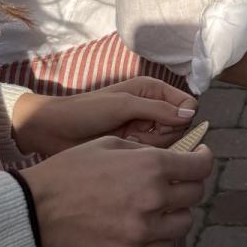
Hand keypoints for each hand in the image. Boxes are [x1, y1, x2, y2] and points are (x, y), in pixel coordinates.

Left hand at [11, 79, 194, 155]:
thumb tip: (190, 114)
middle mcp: (152, 109)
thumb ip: (157, 109)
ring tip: (126, 139)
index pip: (186, 104)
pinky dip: (141, 154)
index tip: (161, 124)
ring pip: (168, 143)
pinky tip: (124, 150)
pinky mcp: (135, 148)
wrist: (56, 131)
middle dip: (161, 133)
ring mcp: (144, 130)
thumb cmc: (86, 110)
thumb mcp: (123, 104)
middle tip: (136, 132)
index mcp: (152, 91)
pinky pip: (152, 155)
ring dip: (149, 145)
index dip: (180, 117)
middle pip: (180, 127)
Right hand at [22, 138, 213, 246]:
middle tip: (177, 179)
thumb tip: (175, 157)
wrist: (37, 207)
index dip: (204, 158)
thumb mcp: (111, 144)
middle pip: (195, 194)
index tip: (199, 157)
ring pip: (183, 223)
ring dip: (176, 211)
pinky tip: (145, 223)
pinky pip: (163, 246)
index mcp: (151, 166)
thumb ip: (148, 152)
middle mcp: (154, 198)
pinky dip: (160, 234)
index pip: (200, 166)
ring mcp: (144, 231)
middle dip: (189, 183)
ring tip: (159, 204)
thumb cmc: (71, 169)